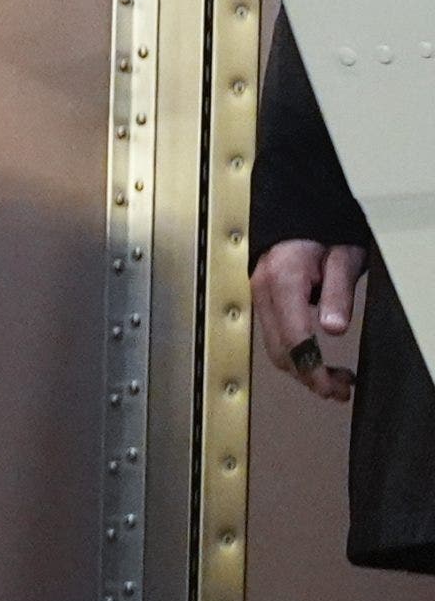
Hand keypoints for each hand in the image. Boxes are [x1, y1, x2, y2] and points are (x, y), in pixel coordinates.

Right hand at [252, 238, 368, 400]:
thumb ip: (337, 293)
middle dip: (308, 376)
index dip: (313, 370)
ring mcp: (256, 293)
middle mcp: (262, 288)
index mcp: (282, 278)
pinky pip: (273, 334)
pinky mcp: (259, 297)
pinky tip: (313, 359)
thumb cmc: (322, 230)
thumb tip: (333, 328)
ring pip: (274, 346)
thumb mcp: (343, 257)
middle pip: (279, 350)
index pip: (294, 338)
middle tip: (339, 389)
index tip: (332, 387)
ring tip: (332, 379)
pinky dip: (293, 353)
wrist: (297, 211)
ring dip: (302, 368)